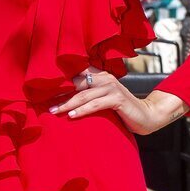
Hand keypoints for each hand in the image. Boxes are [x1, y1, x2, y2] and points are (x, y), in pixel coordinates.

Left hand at [49, 70, 187, 136]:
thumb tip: (65, 100)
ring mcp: (112, 88)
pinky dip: (82, 110)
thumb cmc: (121, 109)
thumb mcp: (103, 100)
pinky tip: (71, 115)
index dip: (60, 81)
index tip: (43, 89)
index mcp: (100, 76)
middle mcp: (105, 78)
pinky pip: (96, 104)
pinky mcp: (117, 99)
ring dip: (67, 103)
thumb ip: (89, 96)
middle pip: (77, 84)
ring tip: (54, 111)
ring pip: (84, 94)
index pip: (76, 74)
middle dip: (59, 93)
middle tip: (44, 102)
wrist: (146, 116)